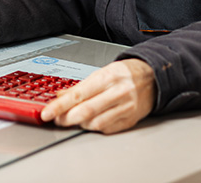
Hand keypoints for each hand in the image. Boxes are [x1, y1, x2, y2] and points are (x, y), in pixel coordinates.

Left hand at [40, 59, 155, 133]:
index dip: (59, 106)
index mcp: (108, 77)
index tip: (47, 112)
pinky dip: (94, 127)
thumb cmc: (126, 73)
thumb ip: (81, 86)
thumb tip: (60, 96)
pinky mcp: (129, 120)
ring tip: (74, 119)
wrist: (153, 77)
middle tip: (56, 119)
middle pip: (85, 111)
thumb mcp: (102, 72)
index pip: (78, 94)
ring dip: (79, 123)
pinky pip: (106, 129)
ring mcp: (125, 108)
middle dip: (66, 118)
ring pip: (95, 123)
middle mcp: (117, 92)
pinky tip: (89, 122)